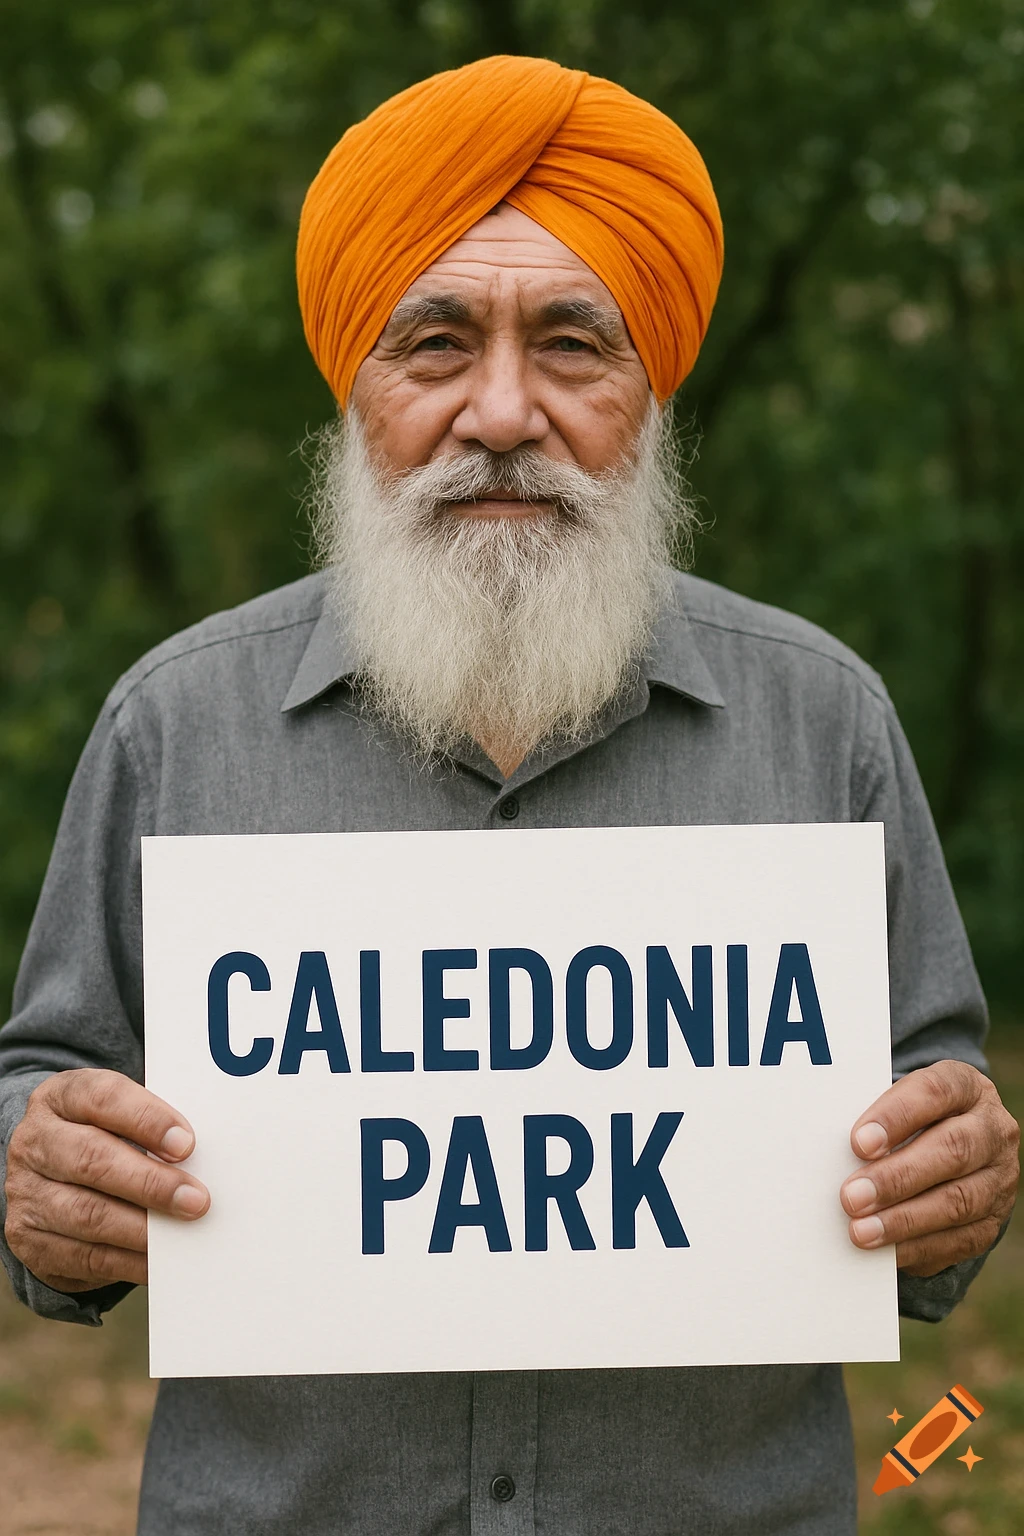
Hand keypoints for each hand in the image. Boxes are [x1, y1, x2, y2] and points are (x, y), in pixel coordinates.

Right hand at [4, 1068, 208, 1292]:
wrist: (48, 1176)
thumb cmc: (102, 1136)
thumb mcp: (117, 1115)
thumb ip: (152, 1126)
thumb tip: (203, 1157)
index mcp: (61, 1097)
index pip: (102, 1098)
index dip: (147, 1120)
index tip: (187, 1144)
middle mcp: (36, 1142)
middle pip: (92, 1159)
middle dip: (151, 1183)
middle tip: (196, 1199)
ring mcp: (27, 1193)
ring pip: (87, 1214)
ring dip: (143, 1228)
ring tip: (182, 1231)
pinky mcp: (31, 1240)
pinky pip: (85, 1256)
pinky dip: (130, 1261)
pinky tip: (161, 1260)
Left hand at [840, 1059, 1018, 1275]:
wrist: (956, 1148)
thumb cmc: (910, 1120)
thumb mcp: (899, 1103)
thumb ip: (875, 1121)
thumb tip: (830, 1152)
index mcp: (966, 1086)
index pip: (935, 1091)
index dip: (896, 1116)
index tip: (858, 1143)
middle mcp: (992, 1129)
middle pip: (952, 1150)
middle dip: (896, 1177)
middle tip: (850, 1197)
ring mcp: (998, 1177)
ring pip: (957, 1201)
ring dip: (904, 1220)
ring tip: (861, 1231)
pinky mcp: (993, 1220)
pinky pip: (959, 1239)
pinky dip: (918, 1247)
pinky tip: (885, 1251)